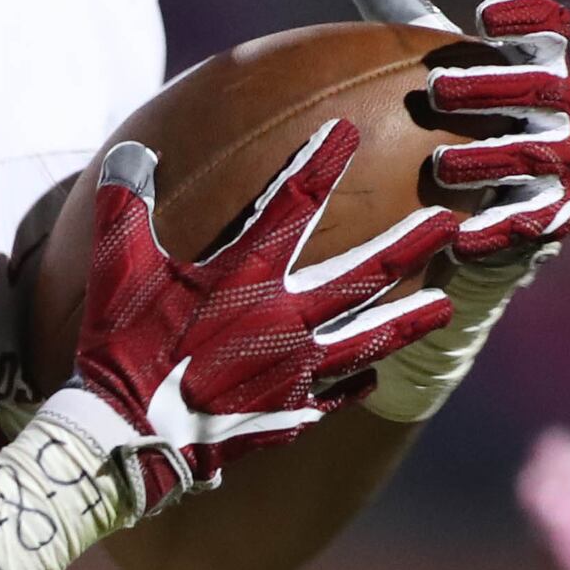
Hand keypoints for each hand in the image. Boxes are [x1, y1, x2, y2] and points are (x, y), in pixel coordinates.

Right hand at [52, 122, 456, 512]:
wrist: (126, 438)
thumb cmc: (121, 345)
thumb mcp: (117, 266)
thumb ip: (126, 205)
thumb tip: (133, 154)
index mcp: (246, 276)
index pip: (294, 204)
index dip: (321, 162)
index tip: (349, 132)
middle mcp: (284, 320)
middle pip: (364, 275)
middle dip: (411, 244)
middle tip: (453, 224)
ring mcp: (293, 371)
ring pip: (368, 340)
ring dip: (409, 321)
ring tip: (444, 307)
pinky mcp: (288, 414)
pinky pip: (336, 396)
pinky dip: (356, 383)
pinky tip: (372, 377)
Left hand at [335, 0, 569, 419]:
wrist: (458, 211)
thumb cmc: (439, 119)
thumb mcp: (413, 59)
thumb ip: (393, 2)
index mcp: (537, 64)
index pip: (549, 28)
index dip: (527, 17)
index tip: (482, 12)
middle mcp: (563, 111)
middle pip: (546, 87)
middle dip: (495, 86)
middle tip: (436, 89)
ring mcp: (565, 166)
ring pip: (546, 155)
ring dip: (495, 157)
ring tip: (441, 165)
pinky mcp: (555, 222)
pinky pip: (540, 221)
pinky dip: (502, 226)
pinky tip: (463, 232)